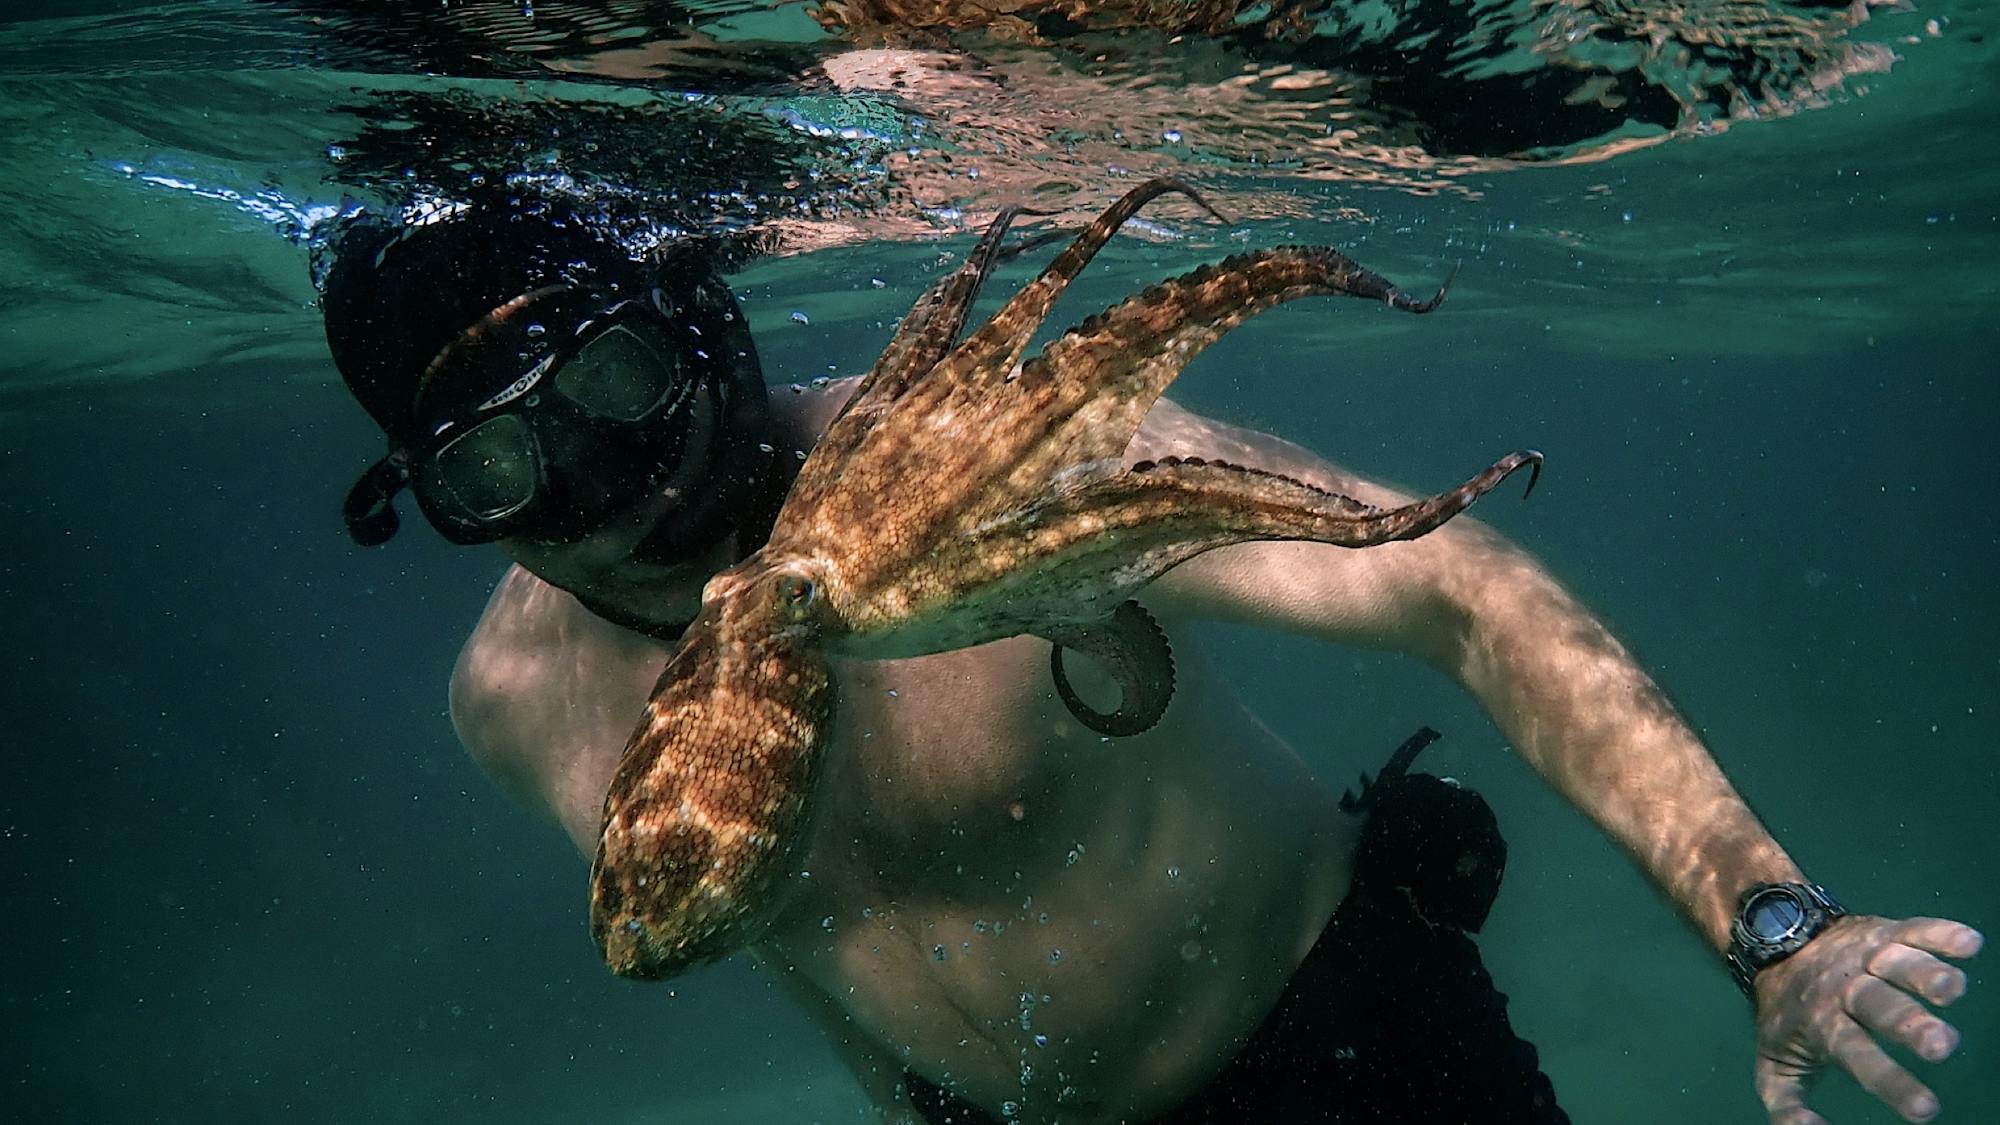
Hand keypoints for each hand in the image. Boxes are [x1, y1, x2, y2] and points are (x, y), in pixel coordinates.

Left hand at [1752, 915, 1981, 1123]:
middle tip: (1941, 1046)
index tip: (1927, 1110)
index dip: (1891, 1082)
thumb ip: (1788, 1107)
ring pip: (1897, 964)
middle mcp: (1845, 989)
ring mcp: (1865, 957)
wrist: (1771, 942)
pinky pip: (1912, 929)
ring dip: (1926, 974)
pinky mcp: (1882, 932)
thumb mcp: (1775, 1065)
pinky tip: (1969, 942)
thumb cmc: (1787, 1016)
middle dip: (1911, 1025)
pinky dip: (1939, 933)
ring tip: (1953, 988)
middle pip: (1880, 1006)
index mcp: (1822, 1024)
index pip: (1858, 1055)